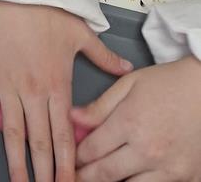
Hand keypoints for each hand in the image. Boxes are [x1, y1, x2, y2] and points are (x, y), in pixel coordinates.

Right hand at [0, 1, 132, 181]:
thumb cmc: (46, 9)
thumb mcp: (80, 32)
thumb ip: (103, 56)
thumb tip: (125, 68)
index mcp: (58, 84)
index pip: (65, 135)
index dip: (68, 163)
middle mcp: (34, 91)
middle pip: (40, 141)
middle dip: (44, 172)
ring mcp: (9, 84)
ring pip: (14, 132)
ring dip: (16, 161)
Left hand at [73, 55, 200, 180]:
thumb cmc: (168, 83)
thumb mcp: (128, 85)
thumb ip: (99, 106)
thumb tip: (73, 118)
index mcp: (130, 123)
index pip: (92, 150)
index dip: (77, 157)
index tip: (70, 159)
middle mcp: (148, 149)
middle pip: (106, 174)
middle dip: (86, 177)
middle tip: (76, 177)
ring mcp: (168, 167)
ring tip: (99, 178)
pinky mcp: (186, 177)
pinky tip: (129, 178)